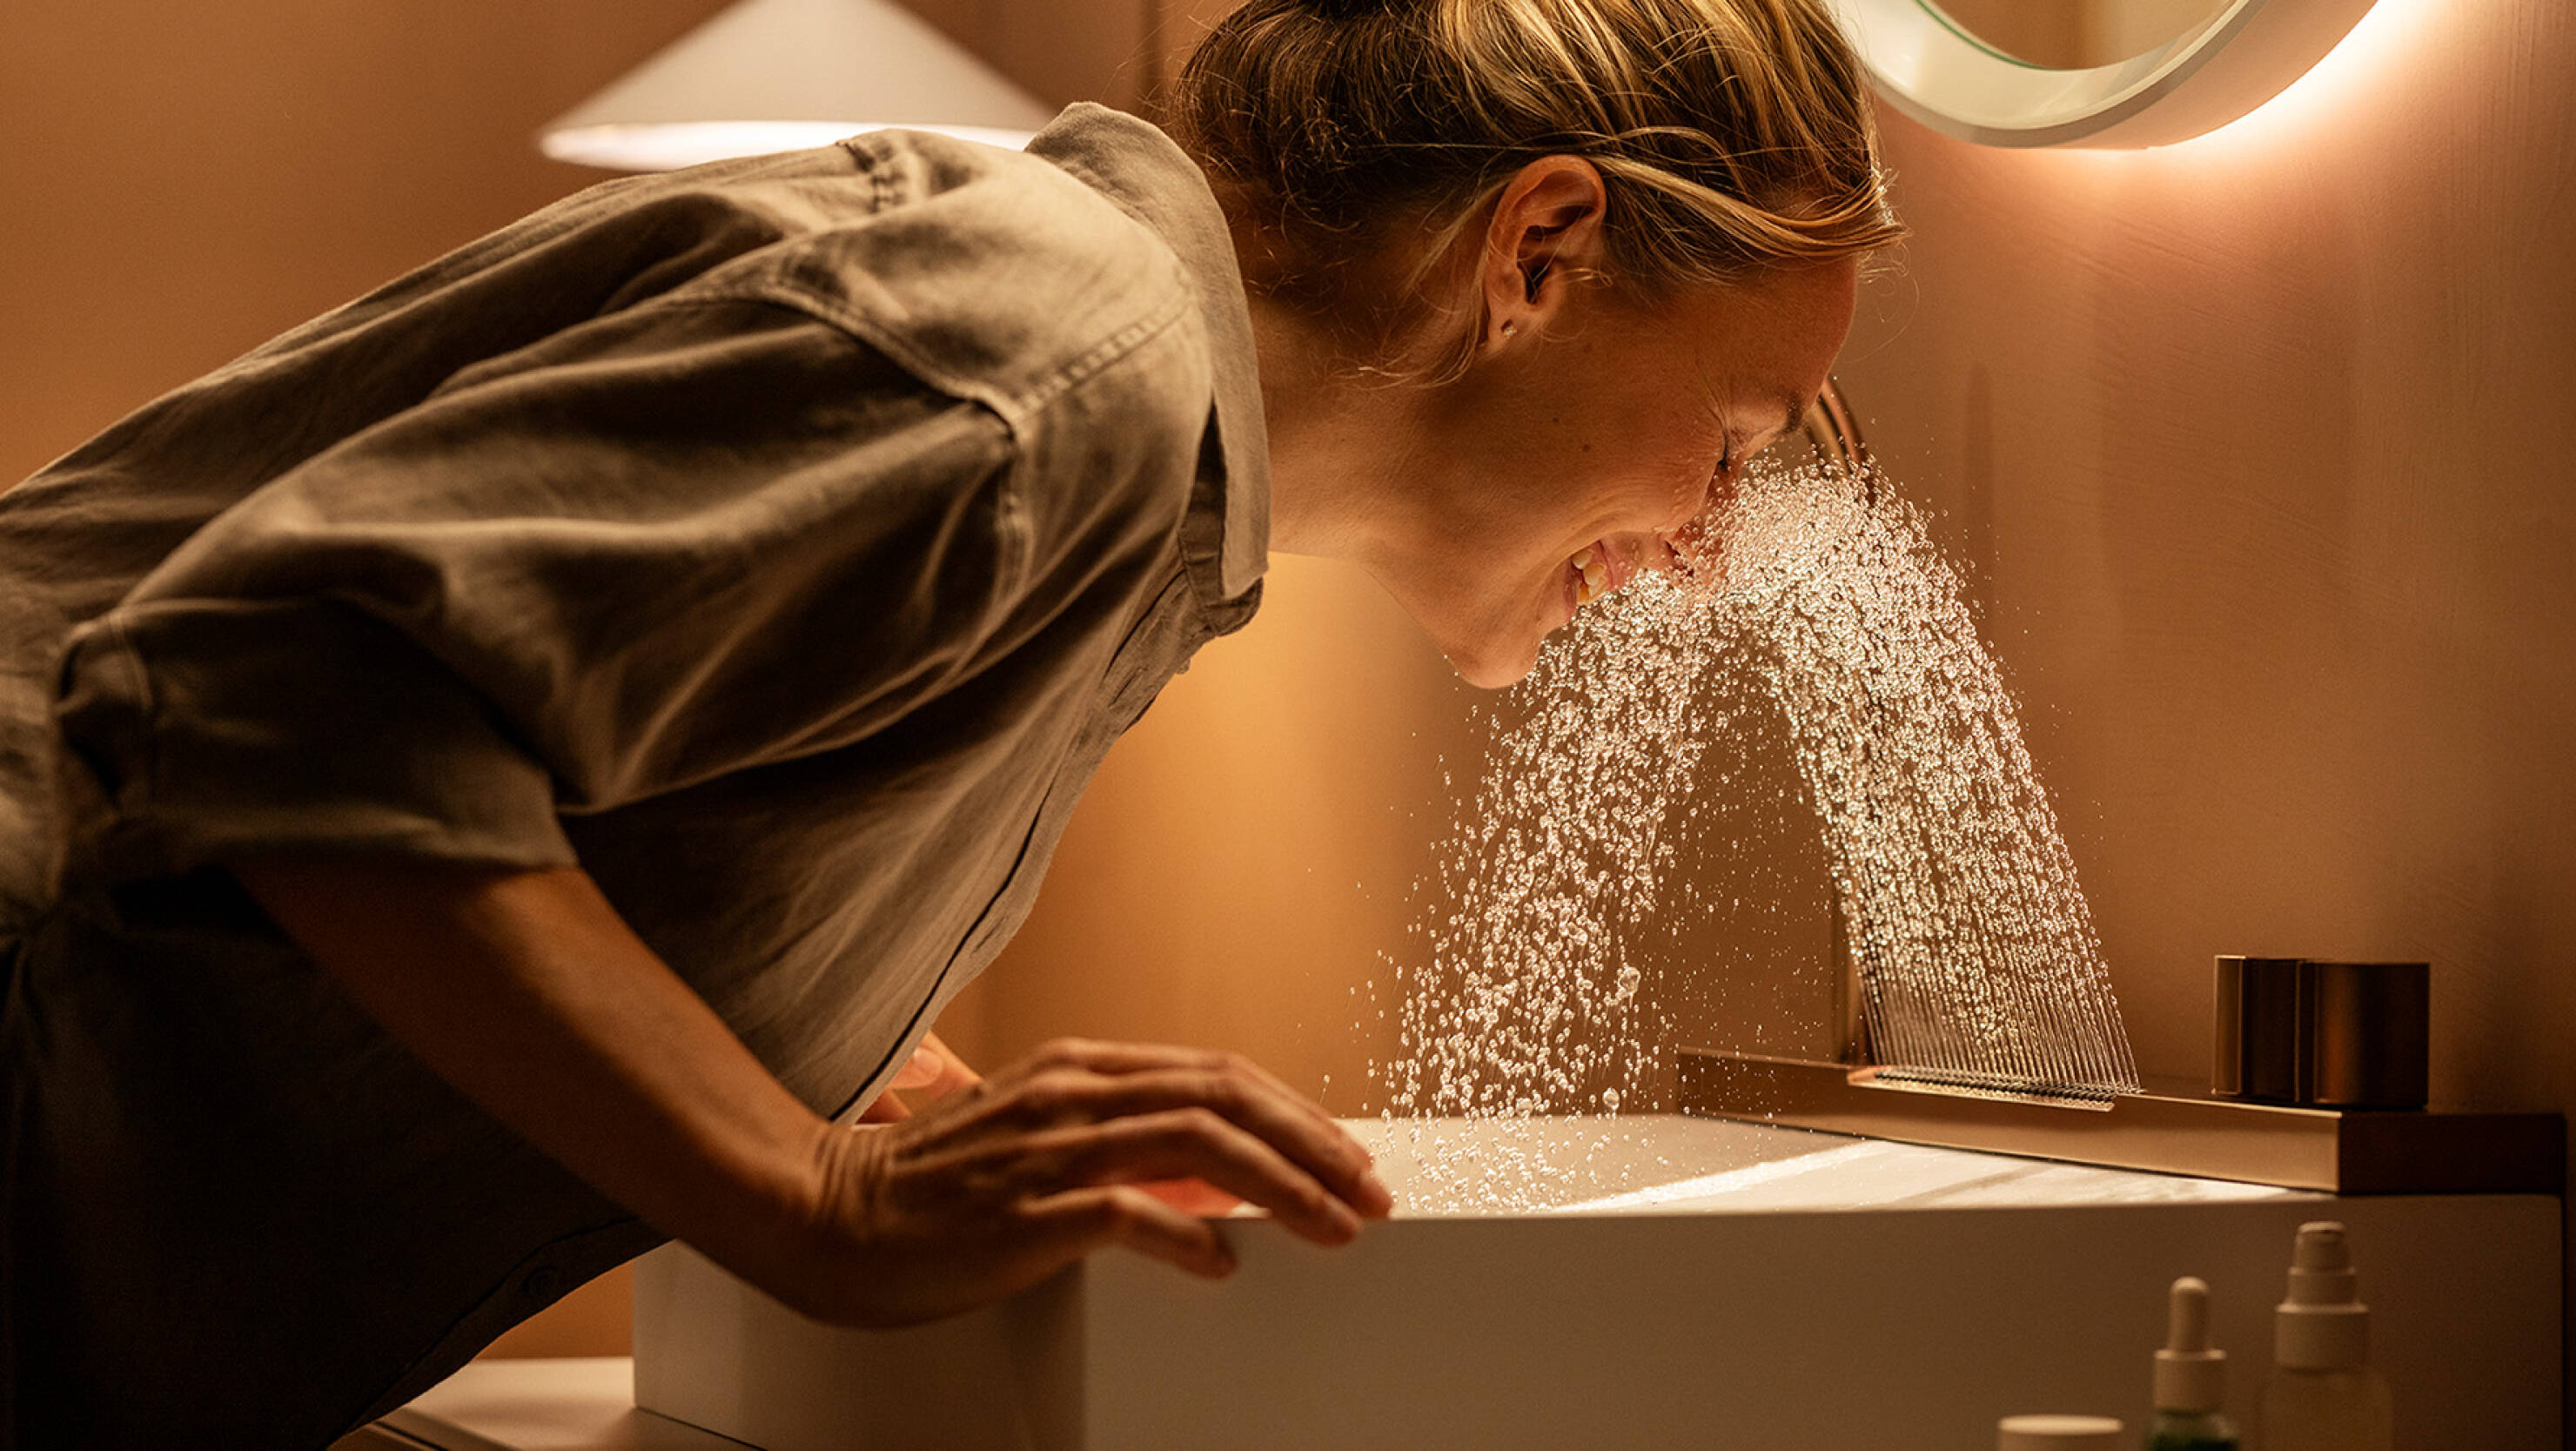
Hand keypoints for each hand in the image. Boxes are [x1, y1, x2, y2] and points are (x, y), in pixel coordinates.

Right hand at [779, 1038, 1392, 1327]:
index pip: (1217, 1074)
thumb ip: (1116, 1145)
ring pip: (1197, 1146)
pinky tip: (1223, 1262)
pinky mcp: (1023, 1211)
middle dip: (1313, 1144)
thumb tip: (1208, 1186)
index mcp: (1080, 1072)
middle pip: (1226, 1098)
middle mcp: (1074, 1097)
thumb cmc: (927, 1190)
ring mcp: (1049, 1150)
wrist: (821, 1211)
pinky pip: (1123, 1215)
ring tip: (1332, 1225)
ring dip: (1280, 1186)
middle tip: (1370, 1190)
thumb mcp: (1034, 1140)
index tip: (1347, 1155)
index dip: (1295, 1112)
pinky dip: (1183, 1235)